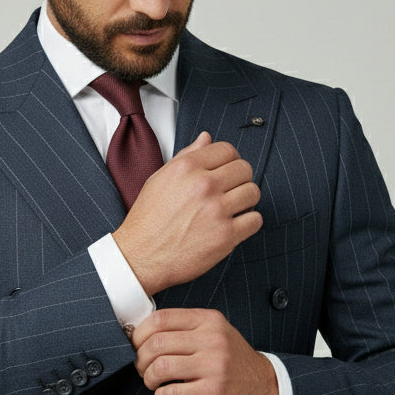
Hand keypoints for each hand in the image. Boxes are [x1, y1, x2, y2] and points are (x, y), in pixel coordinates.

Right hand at [112, 132, 261, 295]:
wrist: (139, 257)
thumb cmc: (147, 220)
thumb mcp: (160, 179)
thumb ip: (186, 156)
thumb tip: (206, 138)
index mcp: (186, 167)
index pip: (227, 149)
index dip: (230, 160)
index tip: (227, 171)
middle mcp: (203, 185)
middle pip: (244, 169)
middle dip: (240, 179)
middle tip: (230, 191)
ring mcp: (216, 210)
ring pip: (253, 192)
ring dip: (246, 201)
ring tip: (232, 209)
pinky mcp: (226, 235)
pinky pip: (255, 220)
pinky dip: (249, 223)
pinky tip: (234, 226)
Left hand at [132, 308, 278, 394]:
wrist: (266, 388)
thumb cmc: (232, 361)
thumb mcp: (215, 333)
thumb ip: (185, 329)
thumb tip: (140, 333)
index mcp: (209, 320)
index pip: (160, 319)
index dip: (139, 334)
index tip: (137, 346)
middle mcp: (213, 340)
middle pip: (156, 344)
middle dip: (140, 359)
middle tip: (143, 368)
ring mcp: (214, 367)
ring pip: (160, 368)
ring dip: (148, 379)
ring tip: (154, 382)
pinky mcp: (212, 393)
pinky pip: (169, 394)